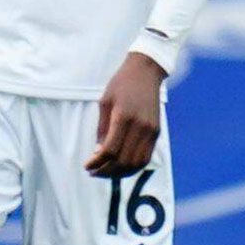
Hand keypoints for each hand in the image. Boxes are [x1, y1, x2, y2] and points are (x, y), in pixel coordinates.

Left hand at [87, 52, 166, 175]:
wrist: (146, 72)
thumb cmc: (121, 84)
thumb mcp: (104, 102)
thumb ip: (101, 128)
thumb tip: (97, 153)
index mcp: (124, 118)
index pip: (110, 150)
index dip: (97, 162)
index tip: (87, 166)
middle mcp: (140, 127)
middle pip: (124, 160)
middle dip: (107, 171)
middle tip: (94, 172)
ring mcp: (151, 131)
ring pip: (137, 163)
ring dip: (121, 172)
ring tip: (106, 172)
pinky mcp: (157, 132)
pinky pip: (146, 157)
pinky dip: (133, 166)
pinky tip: (121, 166)